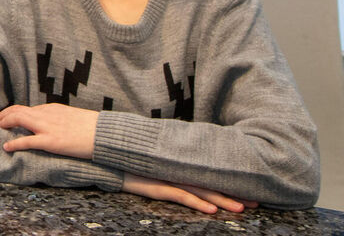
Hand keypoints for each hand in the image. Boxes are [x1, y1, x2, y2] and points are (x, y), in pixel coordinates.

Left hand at [0, 103, 98, 159]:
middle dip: (4, 115)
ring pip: (19, 119)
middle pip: (18, 110)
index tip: (6, 116)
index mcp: (52, 108)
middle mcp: (46, 114)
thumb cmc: (92, 127)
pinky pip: (27, 141)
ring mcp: (48, 127)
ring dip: (5, 123)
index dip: (13, 111)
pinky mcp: (51, 141)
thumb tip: (52, 124)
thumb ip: (58, 118)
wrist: (104, 133)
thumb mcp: (72, 117)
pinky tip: (6, 147)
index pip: (27, 108)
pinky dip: (14, 143)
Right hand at [123, 172, 256, 213]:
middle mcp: (178, 170)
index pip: (211, 174)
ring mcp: (168, 177)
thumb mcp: (157, 160)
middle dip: (235, 193)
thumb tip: (192, 167)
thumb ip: (174, 162)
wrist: (107, 155)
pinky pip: (181, 196)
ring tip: (242, 208)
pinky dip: (197, 203)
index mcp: (180, 164)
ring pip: (201, 190)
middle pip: (212, 183)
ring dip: (223, 200)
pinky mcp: (156, 186)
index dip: (231, 182)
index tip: (252, 187)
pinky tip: (212, 210)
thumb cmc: (132, 159)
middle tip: (257, 201)